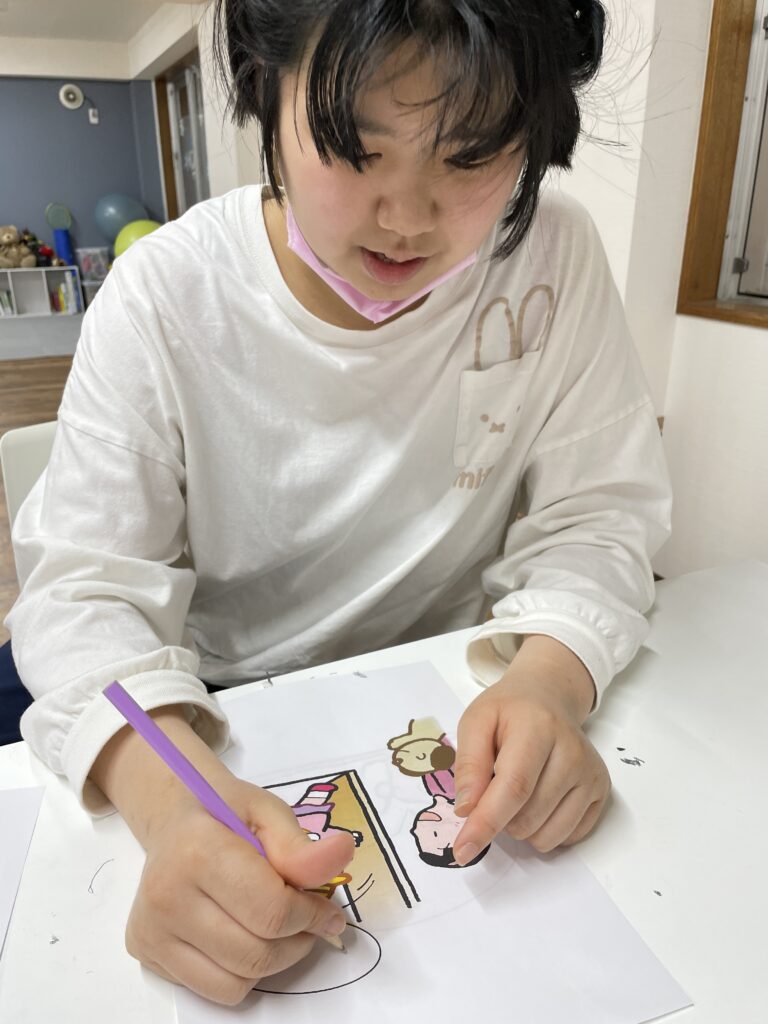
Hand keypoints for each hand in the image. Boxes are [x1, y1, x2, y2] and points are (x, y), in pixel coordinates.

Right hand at [89, 708, 354, 1005]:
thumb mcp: (269, 813)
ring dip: (273, 961)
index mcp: (198, 850)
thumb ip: (301, 845)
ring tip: (277, 926)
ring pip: (237, 981)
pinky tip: (244, 936)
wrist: (175, 818)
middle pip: (255, 954)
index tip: (328, 909)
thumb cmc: (226, 812)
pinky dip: (243, 973)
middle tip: (308, 919)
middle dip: (297, 942)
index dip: (312, 915)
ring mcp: (151, 929)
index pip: (270, 911)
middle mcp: (166, 895)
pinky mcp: (146, 952)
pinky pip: (215, 989)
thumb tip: (342, 855)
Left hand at [452, 635, 609, 861]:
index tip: (462, 850)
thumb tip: (467, 810)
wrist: (549, 697)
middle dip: (499, 818)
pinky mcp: (601, 792)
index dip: (486, 823)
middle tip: (494, 786)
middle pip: (527, 818)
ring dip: (520, 826)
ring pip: (546, 836)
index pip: (513, 788)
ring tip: (518, 790)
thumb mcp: (476, 722)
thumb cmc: (508, 712)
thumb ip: (469, 765)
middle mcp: (573, 753)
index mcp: (538, 728)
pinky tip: (540, 797)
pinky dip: (543, 829)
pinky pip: (566, 838)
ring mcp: (591, 775)